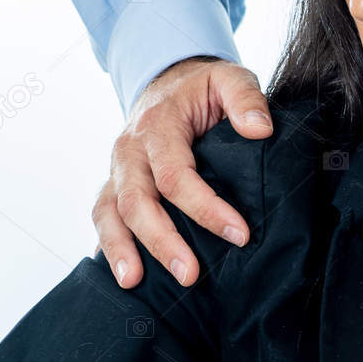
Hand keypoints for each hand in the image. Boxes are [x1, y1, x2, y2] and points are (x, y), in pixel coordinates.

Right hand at [94, 57, 272, 289]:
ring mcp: (118, 170)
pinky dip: (108, 245)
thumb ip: (245, 98)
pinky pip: (103, 216)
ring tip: (133, 282)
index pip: (176, 175)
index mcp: (158, 126)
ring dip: (121, 249)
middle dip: (162, 241)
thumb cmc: (202, 88)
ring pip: (110, 212)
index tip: (239, 234)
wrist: (169, 81)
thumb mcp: (229, 78)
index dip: (206, 208)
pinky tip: (123, 275)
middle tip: (190, 275)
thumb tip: (259, 130)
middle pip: (138, 201)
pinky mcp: (115, 184)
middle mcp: (130, 151)